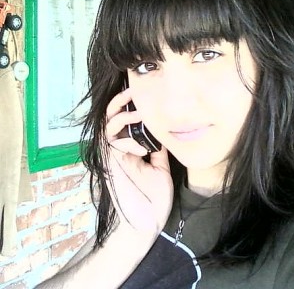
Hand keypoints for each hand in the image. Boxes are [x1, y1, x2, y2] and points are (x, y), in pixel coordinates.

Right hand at [104, 88, 172, 234]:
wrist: (146, 223)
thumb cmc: (154, 198)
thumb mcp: (161, 167)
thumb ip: (159, 149)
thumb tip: (164, 131)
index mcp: (130, 148)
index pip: (126, 121)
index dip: (132, 105)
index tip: (145, 93)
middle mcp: (118, 149)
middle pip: (111, 117)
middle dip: (121, 101)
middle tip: (133, 90)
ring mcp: (112, 156)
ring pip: (108, 125)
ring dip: (123, 115)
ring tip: (139, 111)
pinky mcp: (109, 164)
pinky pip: (111, 143)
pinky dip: (127, 141)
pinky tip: (143, 150)